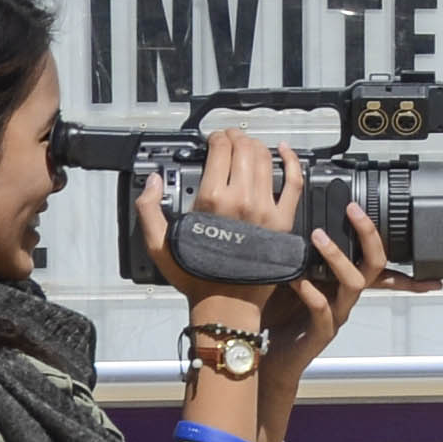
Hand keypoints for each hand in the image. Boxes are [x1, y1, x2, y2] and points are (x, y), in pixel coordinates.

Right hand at [159, 123, 305, 341]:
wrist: (227, 304)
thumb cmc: (196, 276)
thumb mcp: (159, 245)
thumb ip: (148, 210)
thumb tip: (153, 181)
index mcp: (212, 201)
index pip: (221, 150)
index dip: (217, 137)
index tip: (213, 139)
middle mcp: (242, 201)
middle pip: (245, 149)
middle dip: (236, 137)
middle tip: (230, 139)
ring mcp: (266, 210)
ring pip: (266, 160)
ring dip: (256, 145)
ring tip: (248, 145)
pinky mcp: (284, 221)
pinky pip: (293, 183)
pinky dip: (292, 161)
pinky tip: (284, 151)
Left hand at [259, 202, 385, 423]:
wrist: (265, 355)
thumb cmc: (276, 311)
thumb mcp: (287, 272)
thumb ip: (292, 248)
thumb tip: (282, 211)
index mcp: (340, 279)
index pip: (373, 255)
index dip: (381, 235)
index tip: (367, 204)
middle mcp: (344, 295)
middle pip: (376, 263)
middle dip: (369, 234)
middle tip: (353, 209)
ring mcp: (336, 314)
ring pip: (354, 283)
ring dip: (337, 257)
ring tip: (318, 237)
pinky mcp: (321, 332)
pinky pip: (323, 310)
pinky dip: (311, 292)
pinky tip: (297, 281)